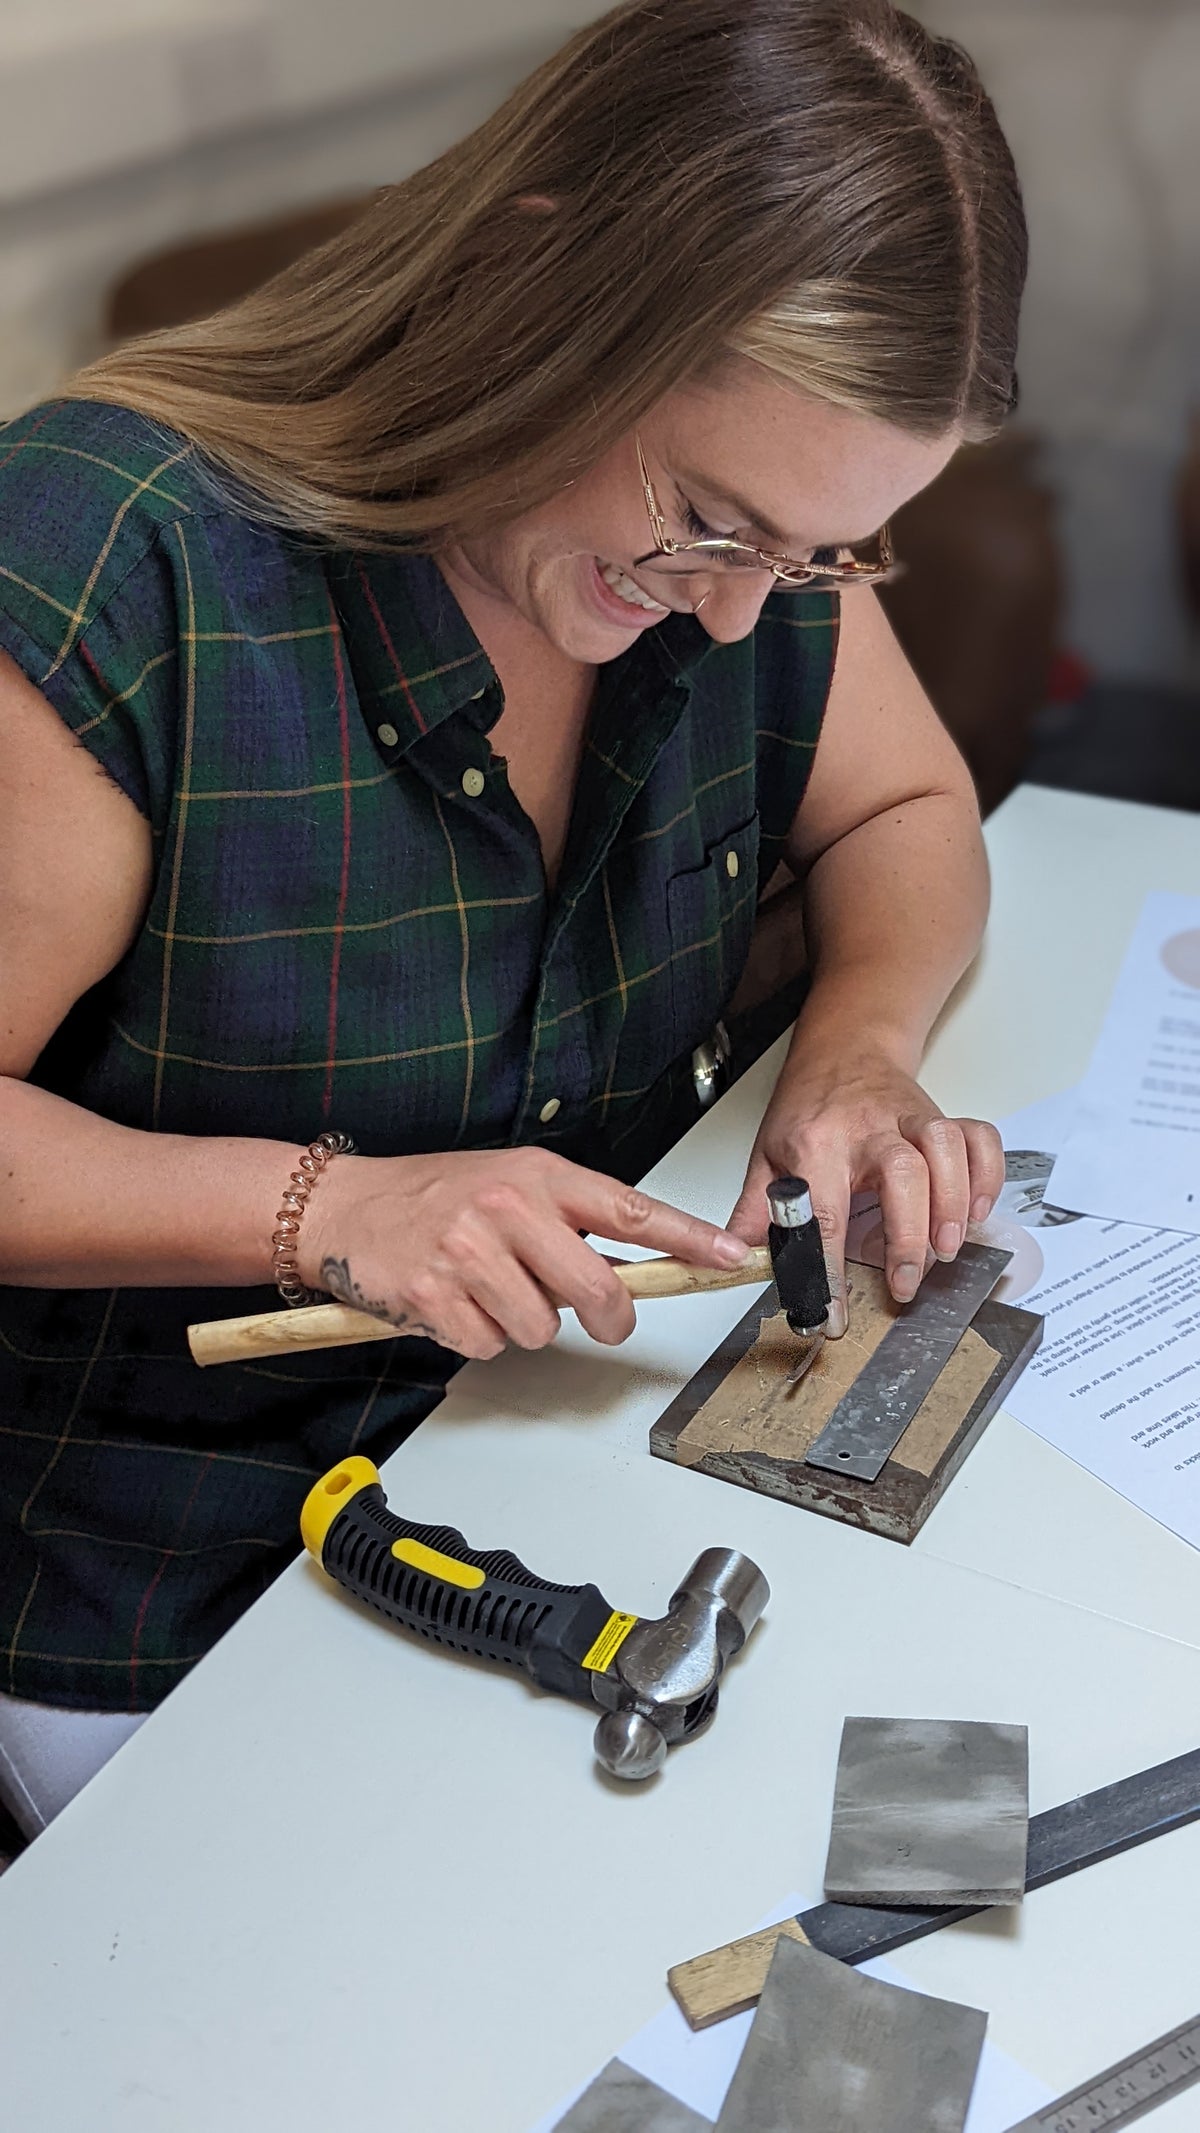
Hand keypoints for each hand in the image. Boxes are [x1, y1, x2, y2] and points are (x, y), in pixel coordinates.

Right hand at [301, 1145, 748, 1359]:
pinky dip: (477, 1336)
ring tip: (491, 1291)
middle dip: (606, 1318)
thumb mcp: (511, 1184)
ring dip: (522, 1324)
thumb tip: (627, 1269)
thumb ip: (569, 1218)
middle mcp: (508, 1209)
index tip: (726, 1255)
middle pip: (595, 1291)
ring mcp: (469, 1252)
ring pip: (540, 1328)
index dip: (686, 1236)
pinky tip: (456, 1303)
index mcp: (539, 1177)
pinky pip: (488, 1345)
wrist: (347, 1207)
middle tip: (597, 1319)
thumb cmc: (437, 1195)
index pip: (630, 1209)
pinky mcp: (435, 1294)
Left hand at [726, 1040, 1003, 1334]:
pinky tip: (975, 1212)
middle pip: (900, 1173)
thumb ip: (755, 1211)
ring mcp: (909, 1117)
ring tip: (946, 1250)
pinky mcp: (942, 1115)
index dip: (828, 1272)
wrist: (844, 1049)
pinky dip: (986, 1176)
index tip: (834, 1315)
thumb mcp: (768, 1154)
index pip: (822, 1214)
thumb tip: (733, 1263)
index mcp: (816, 1142)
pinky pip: (978, 1139)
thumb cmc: (810, 1106)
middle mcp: (867, 1127)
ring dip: (951, 1203)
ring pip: (943, 1147)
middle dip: (907, 1235)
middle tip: (905, 1283)